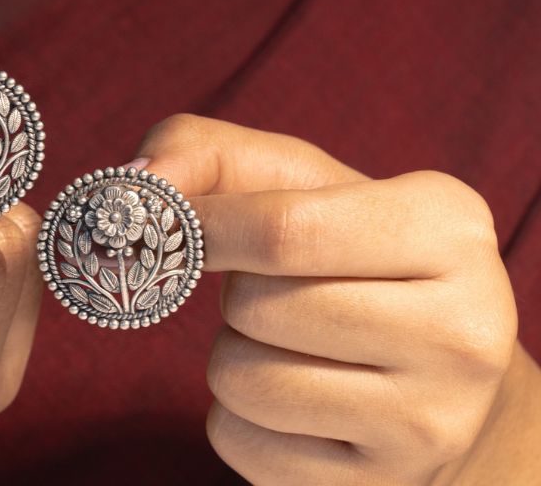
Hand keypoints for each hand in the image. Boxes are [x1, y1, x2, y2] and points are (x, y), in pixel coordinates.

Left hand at [138, 115, 523, 485]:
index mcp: (445, 226)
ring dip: (232, 351)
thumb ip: (203, 153)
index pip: (282, 230)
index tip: (175, 225)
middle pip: (259, 308)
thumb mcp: (292, 176)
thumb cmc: (342, 245)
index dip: (203, 226)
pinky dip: (237, 414)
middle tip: (269, 285)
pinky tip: (291, 393)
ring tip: (285, 338)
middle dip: (231, 291)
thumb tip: (134, 188)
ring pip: (243, 381)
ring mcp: (432, 423)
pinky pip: (242, 443)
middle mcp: (461, 329)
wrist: (436, 361)